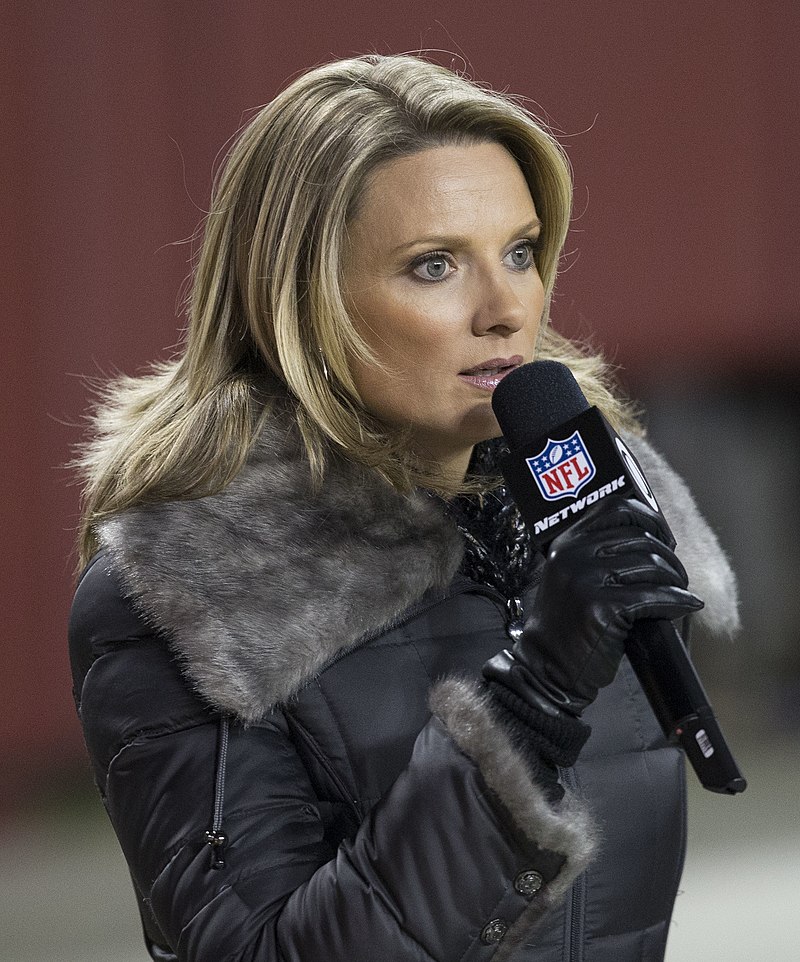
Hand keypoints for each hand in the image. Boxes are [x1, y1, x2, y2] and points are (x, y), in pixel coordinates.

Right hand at [487, 497, 703, 716]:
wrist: (548, 667)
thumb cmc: (567, 624)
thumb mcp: (572, 575)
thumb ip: (598, 552)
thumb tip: (654, 536)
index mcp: (567, 542)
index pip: (616, 508)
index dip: (649, 517)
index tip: (665, 536)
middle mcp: (573, 555)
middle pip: (641, 538)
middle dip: (669, 558)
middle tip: (676, 576)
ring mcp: (585, 581)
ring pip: (652, 566)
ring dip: (676, 581)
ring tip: (679, 593)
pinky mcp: (601, 608)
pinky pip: (654, 596)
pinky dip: (677, 601)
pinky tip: (686, 605)